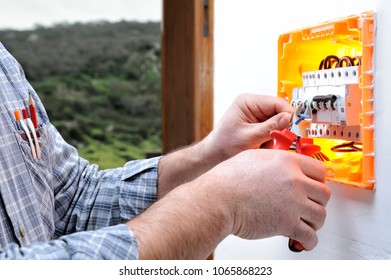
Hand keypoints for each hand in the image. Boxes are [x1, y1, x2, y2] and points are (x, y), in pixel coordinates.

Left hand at [204, 94, 293, 162]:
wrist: (213, 158)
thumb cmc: (223, 146)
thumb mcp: (248, 137)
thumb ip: (270, 128)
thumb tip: (289, 119)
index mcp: (248, 101)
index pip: (277, 103)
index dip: (289, 115)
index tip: (298, 128)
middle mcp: (253, 106)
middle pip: (280, 113)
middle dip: (281, 129)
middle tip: (281, 141)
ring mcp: (256, 117)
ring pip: (279, 125)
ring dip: (275, 138)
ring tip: (263, 147)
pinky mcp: (258, 127)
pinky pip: (273, 133)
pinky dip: (271, 142)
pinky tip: (261, 148)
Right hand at [207, 148, 329, 250]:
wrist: (218, 198)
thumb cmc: (228, 179)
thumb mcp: (253, 157)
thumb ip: (273, 160)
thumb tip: (279, 166)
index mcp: (287, 162)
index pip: (320, 170)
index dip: (318, 180)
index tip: (315, 187)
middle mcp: (295, 181)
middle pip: (324, 193)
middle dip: (318, 202)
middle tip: (310, 206)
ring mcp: (293, 203)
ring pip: (320, 215)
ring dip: (314, 221)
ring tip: (306, 224)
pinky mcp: (287, 223)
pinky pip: (310, 236)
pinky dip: (310, 241)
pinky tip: (305, 240)